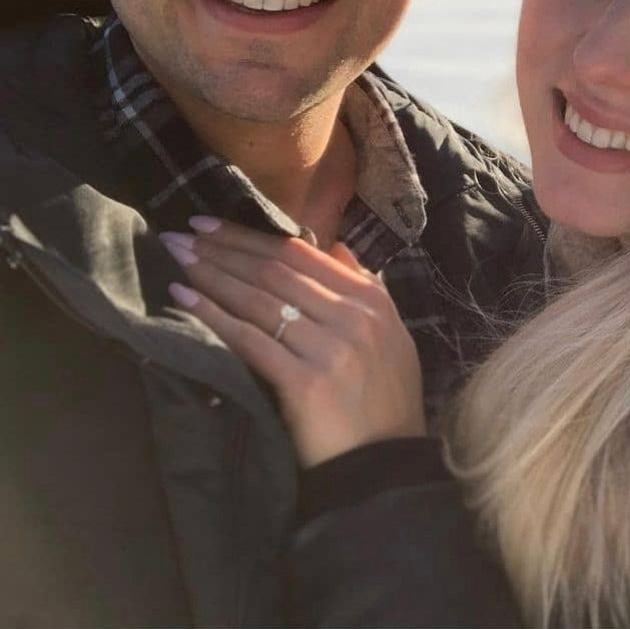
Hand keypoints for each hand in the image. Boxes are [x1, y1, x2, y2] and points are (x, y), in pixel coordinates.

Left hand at [162, 217, 425, 467]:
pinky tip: (186, 301)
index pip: (301, 254)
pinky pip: (252, 340)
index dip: (251, 236)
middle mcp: (354, 315)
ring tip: (178, 261)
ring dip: (213, 276)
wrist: (384, 468)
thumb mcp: (389, 335)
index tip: (210, 224)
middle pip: (276, 271)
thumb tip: (332, 247)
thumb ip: (363, 287)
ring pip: (260, 300)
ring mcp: (331, 347)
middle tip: (180, 236)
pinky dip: (215, 317)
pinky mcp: (306, 381)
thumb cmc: (384, 402)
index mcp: (372, 299)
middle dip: (224, 250)